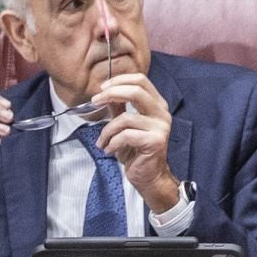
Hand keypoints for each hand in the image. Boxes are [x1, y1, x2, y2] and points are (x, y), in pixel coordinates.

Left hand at [91, 72, 179, 212]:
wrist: (148, 176)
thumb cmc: (136, 152)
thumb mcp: (124, 127)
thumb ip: (118, 109)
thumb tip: (105, 93)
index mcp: (156, 105)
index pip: (141, 80)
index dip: (120, 80)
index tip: (101, 89)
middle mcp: (161, 113)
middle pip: (136, 91)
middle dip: (111, 94)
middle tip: (95, 102)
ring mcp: (161, 127)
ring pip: (125, 118)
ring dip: (106, 131)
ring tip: (101, 143)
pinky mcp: (155, 141)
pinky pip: (126, 136)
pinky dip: (112, 143)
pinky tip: (110, 151)